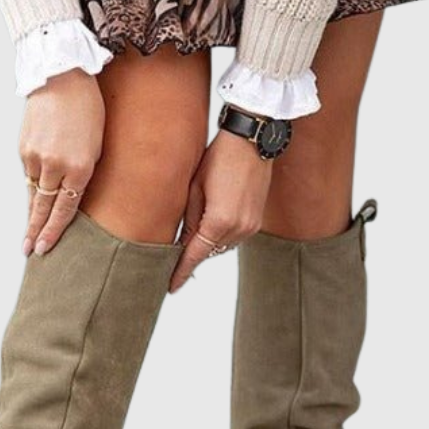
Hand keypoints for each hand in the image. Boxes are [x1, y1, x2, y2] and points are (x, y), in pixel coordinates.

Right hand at [19, 69, 104, 255]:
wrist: (61, 76)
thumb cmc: (88, 109)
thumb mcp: (98, 146)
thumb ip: (84, 173)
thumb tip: (71, 196)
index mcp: (80, 167)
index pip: (64, 210)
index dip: (53, 232)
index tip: (44, 248)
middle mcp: (55, 165)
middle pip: (42, 208)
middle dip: (35, 232)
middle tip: (29, 251)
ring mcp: (36, 156)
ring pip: (33, 193)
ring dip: (31, 213)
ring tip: (28, 234)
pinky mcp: (24, 147)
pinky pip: (29, 176)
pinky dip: (32, 188)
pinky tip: (32, 200)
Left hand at [170, 129, 272, 292]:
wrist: (252, 141)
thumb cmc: (219, 157)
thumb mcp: (195, 188)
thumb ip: (189, 220)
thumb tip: (181, 243)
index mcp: (219, 221)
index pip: (195, 255)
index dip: (181, 272)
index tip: (171, 286)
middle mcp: (238, 228)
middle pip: (209, 253)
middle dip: (192, 257)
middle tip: (174, 262)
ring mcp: (250, 226)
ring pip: (222, 248)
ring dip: (207, 247)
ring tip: (190, 242)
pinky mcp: (256, 221)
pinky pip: (234, 239)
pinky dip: (220, 238)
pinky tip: (211, 229)